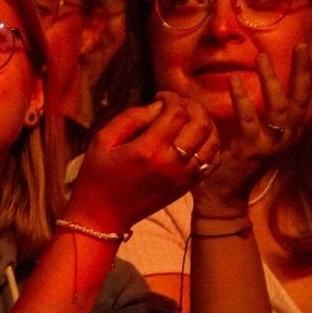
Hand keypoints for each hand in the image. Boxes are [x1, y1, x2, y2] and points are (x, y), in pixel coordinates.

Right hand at [68, 93, 220, 232]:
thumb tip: (158, 106)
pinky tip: (197, 139)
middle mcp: (171, 162)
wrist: (103, 216)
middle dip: (192, 106)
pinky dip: (211, 145)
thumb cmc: (97, 176)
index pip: (177, 112)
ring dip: (205, 123)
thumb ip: (130, 118)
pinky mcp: (187, 186)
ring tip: (189, 119)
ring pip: (213, 140)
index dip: (172, 98)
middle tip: (178, 104)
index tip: (161, 97)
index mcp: (148, 149)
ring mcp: (183, 176)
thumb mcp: (102, 141)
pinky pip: (213, 160)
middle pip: (201, 123)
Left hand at [196, 43, 311, 211]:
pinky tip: (234, 80)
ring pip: (280, 106)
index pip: (309, 98)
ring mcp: (272, 144)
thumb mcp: (256, 135)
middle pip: (303, 98)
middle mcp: (288, 137)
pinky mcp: (251, 149)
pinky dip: (242, 99)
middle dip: (305, 70)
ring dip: (272, 79)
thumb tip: (261, 84)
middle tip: (303, 44)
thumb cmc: (236, 162)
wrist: (222, 198)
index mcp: (291, 132)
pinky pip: (249, 119)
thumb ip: (262, 113)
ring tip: (263, 56)